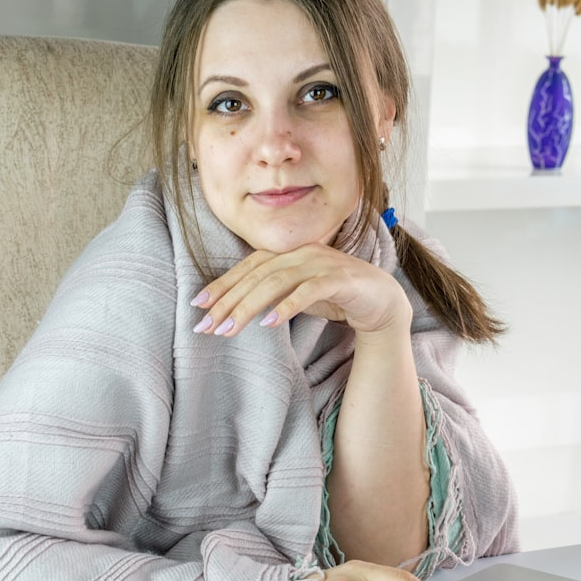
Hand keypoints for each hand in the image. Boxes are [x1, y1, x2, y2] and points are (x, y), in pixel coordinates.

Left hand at [189, 244, 411, 336]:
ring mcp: (321, 263)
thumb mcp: (297, 295)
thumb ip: (273, 294)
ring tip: (229, 328)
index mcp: (289, 253)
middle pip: (257, 275)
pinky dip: (287, 307)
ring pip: (276, 282)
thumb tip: (237, 308)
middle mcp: (302, 252)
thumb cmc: (336, 297)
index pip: (248, 267)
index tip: (198, 304)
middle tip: (207, 325)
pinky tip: (269, 323)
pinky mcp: (340, 279)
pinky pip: (308, 291)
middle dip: (228, 300)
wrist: (382, 301)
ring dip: (250, 305)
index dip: (222, 284)